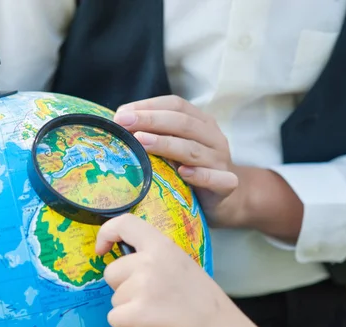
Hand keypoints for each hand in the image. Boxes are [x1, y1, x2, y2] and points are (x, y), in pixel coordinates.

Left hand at [95, 214, 236, 326]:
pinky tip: (149, 326)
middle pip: (111, 272)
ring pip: (114, 298)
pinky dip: (126, 326)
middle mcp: (149, 261)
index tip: (102, 250)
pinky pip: (114, 318)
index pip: (124, 224)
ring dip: (129, 309)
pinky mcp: (137, 312)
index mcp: (162, 245)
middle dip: (122, 287)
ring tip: (157, 313)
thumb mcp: (181, 264)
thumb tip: (126, 263)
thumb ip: (154, 258)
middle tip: (150, 298)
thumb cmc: (202, 301)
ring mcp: (142, 287)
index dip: (106, 233)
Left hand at [114, 95, 241, 226]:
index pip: (176, 105)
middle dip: (151, 120)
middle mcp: (213, 138)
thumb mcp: (174, 149)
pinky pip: (217, 179)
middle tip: (124, 123)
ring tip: (142, 141)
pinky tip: (183, 172)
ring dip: (166, 144)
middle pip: (183, 123)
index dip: (149, 106)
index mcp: (201, 123)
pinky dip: (200, 175)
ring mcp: (221, 161)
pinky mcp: (227, 185)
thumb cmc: (191, 171)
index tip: (121, 113)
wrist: (225, 201)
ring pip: (194, 150)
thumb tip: (118, 127)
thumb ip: (155, 136)